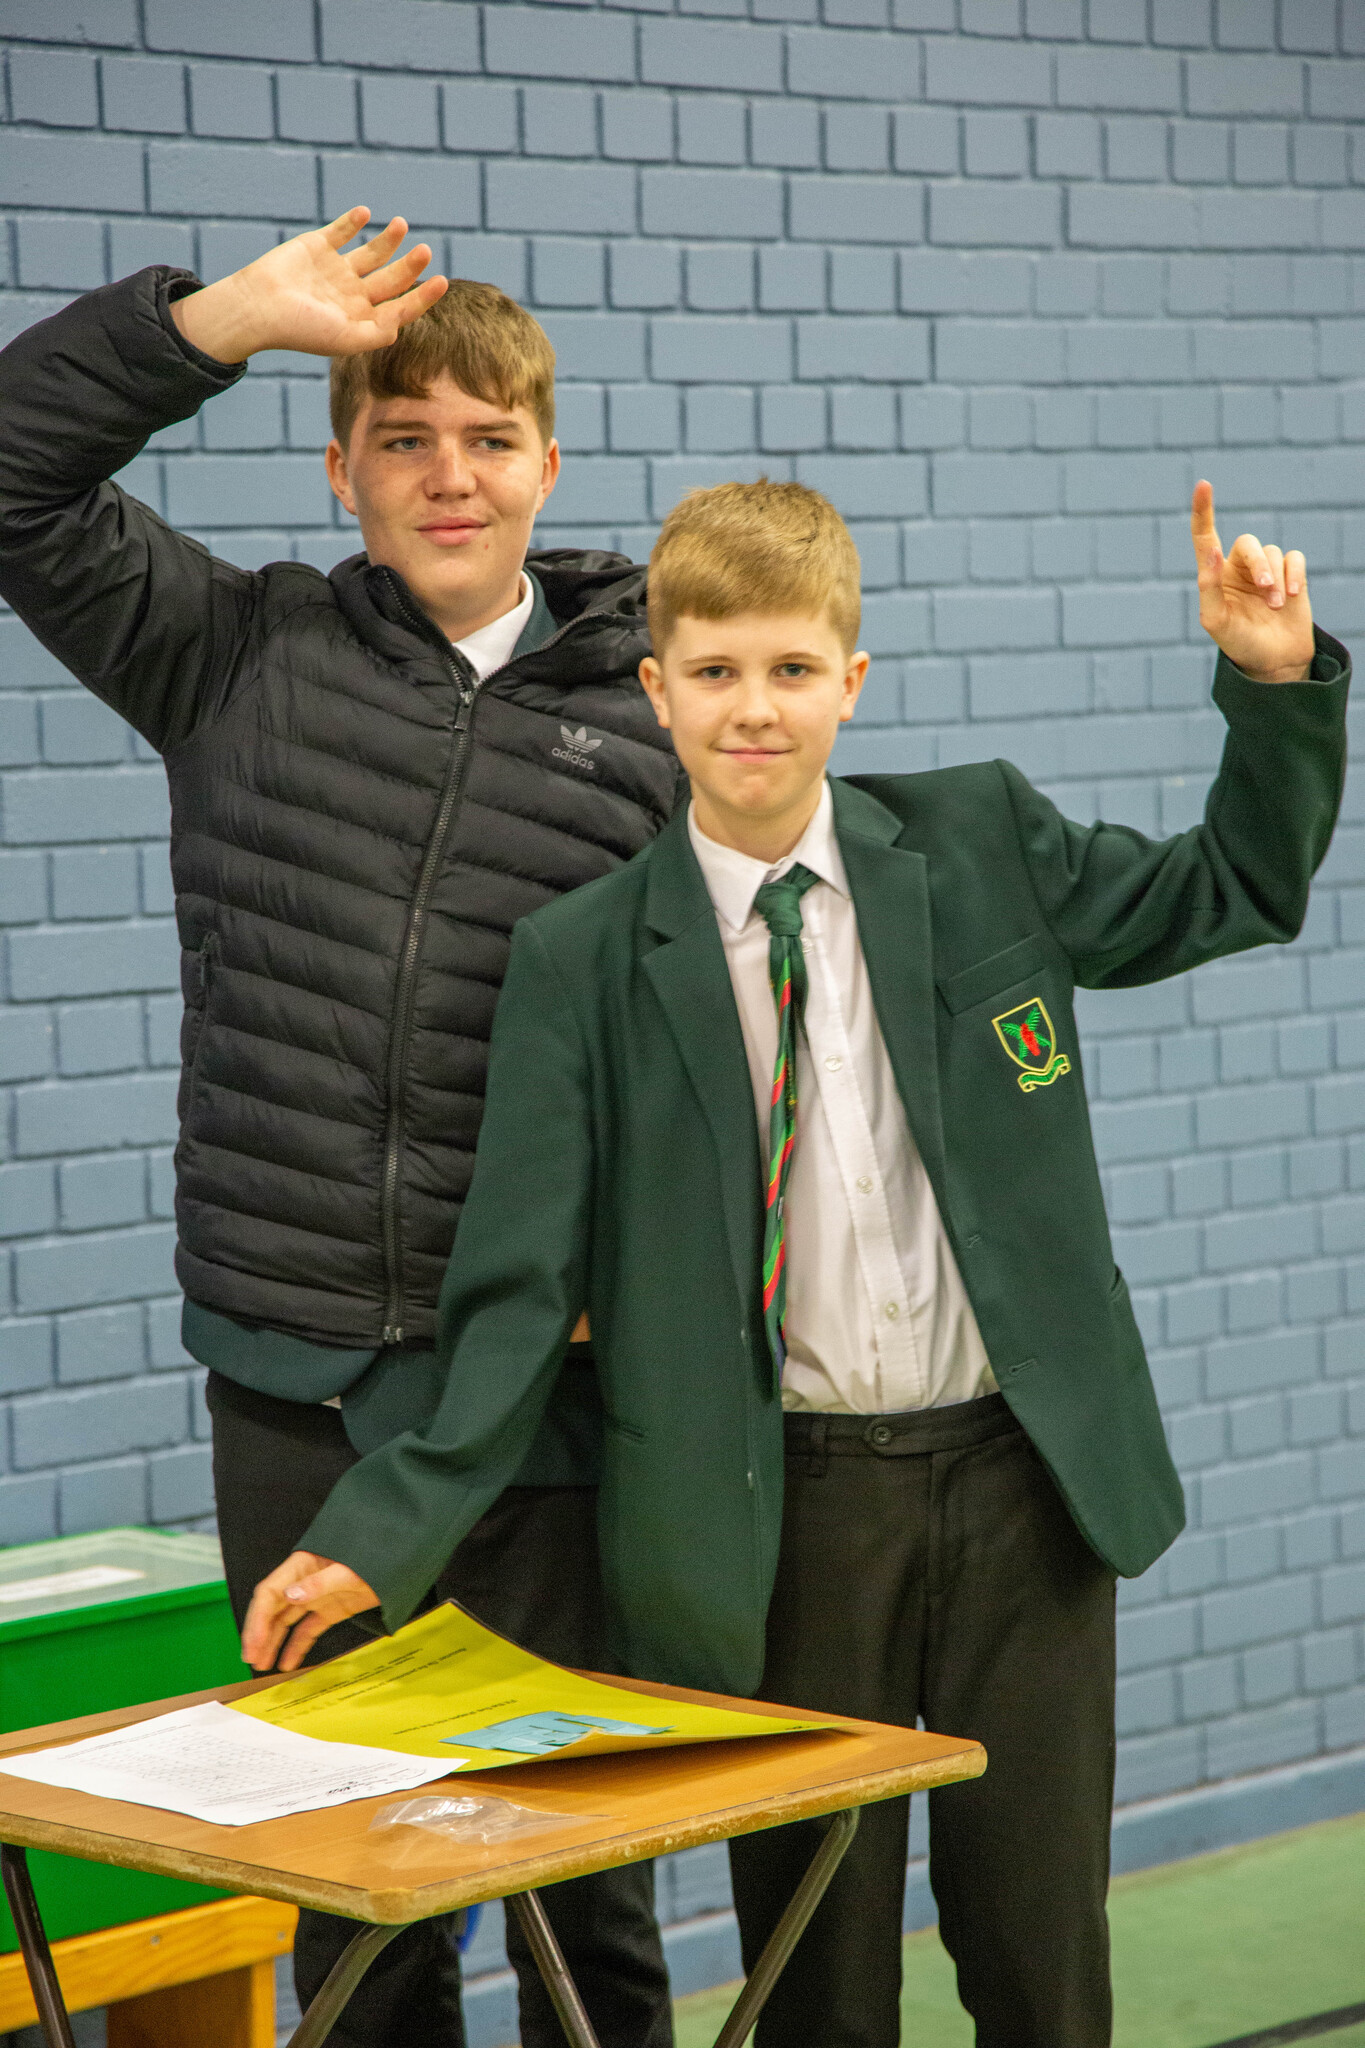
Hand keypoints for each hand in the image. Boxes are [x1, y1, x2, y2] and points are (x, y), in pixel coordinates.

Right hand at [170, 208, 447, 365]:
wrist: (260, 306)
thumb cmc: (301, 329)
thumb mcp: (344, 339)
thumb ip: (377, 334)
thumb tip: (401, 325)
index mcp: (361, 320)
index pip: (400, 308)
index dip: (422, 297)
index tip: (442, 281)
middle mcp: (352, 295)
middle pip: (391, 279)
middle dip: (409, 266)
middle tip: (425, 250)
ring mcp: (335, 270)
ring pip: (371, 253)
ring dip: (388, 240)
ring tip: (402, 225)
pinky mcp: (316, 247)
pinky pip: (341, 231)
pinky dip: (353, 222)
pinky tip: (366, 214)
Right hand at [240, 1549, 380, 1673]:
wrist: (399, 1563)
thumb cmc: (373, 1559)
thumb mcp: (347, 1572)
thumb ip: (320, 1583)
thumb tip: (290, 1595)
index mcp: (301, 1566)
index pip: (269, 1593)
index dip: (257, 1619)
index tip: (253, 1644)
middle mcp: (303, 1581)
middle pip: (272, 1609)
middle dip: (259, 1633)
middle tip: (250, 1658)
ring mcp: (316, 1597)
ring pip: (286, 1621)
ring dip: (272, 1642)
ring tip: (262, 1665)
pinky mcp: (329, 1610)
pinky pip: (307, 1629)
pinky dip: (297, 1646)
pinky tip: (287, 1663)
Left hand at [1191, 480, 1313, 682]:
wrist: (1274, 662)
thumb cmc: (1239, 643)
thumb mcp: (1216, 621)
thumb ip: (1208, 587)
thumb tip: (1212, 552)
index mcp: (1215, 575)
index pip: (1205, 537)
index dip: (1203, 511)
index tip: (1203, 485)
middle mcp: (1238, 568)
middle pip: (1249, 544)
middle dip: (1259, 564)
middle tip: (1267, 590)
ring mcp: (1266, 570)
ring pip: (1273, 552)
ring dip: (1277, 579)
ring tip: (1276, 607)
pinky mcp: (1291, 574)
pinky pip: (1294, 558)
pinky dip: (1294, 575)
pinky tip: (1292, 596)